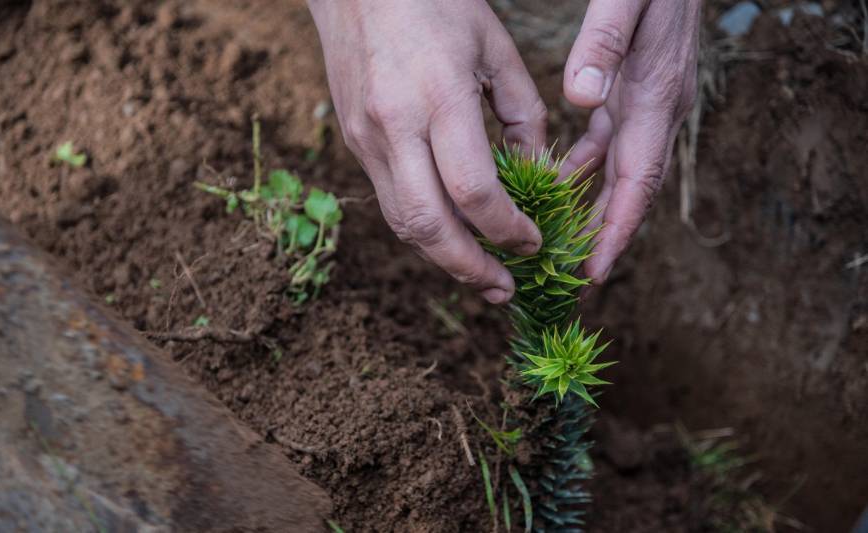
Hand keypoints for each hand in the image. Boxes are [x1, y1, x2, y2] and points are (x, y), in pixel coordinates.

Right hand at [307, 0, 546, 303]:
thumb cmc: (435, 2)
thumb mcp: (495, 47)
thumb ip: (523, 113)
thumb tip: (537, 173)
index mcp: (439, 98)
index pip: (474, 191)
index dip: (507, 229)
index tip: (534, 241)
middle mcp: (394, 128)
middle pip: (427, 225)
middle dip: (469, 268)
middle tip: (503, 290)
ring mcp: (366, 139)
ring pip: (401, 223)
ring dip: (442, 259)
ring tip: (479, 275)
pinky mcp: (354, 144)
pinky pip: (390, 200)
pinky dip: (423, 227)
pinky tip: (451, 234)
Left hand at [562, 0, 699, 284]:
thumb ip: (603, 45)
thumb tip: (579, 100)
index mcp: (656, 99)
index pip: (637, 182)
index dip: (616, 232)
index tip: (593, 274)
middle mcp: (657, 111)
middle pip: (628, 190)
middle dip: (601, 236)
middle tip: (567, 278)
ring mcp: (648, 105)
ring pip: (616, 172)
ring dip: (588, 207)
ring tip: (554, 243)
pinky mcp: (635, 94)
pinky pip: (606, 145)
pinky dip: (580, 168)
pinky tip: (551, 181)